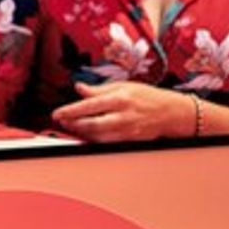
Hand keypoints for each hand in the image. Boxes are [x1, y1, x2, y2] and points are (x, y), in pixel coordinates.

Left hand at [51, 79, 195, 141]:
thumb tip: (79, 87)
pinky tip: (86, 134)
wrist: (171, 113)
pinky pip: (105, 143)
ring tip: (72, 126)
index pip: (89, 105)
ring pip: (96, 136)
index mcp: (120, 99)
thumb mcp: (124, 86)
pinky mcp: (129, 141)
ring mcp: (126, 131)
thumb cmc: (148, 97)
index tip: (58, 113)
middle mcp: (123, 116)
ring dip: (81, 133)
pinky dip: (93, 139)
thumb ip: (99, 88)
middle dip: (72, 124)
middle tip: (61, 121)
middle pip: (91, 124)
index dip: (71, 111)